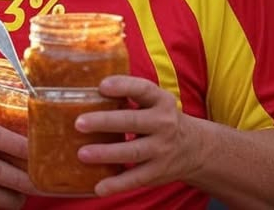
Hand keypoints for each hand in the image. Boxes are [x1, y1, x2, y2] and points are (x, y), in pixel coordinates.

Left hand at [74, 75, 201, 195]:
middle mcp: (164, 123)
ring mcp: (162, 149)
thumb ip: (128, 94)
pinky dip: (117, 184)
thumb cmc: (160, 118)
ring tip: (83, 153)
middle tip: (79, 123)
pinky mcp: (158, 171)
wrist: (193, 148)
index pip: (143, 89)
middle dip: (105, 122)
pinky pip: (136, 178)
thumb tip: (89, 88)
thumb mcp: (153, 101)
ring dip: (107, 153)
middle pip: (133, 121)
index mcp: (160, 100)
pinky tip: (99, 187)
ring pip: (133, 152)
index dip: (123, 86)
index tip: (102, 86)